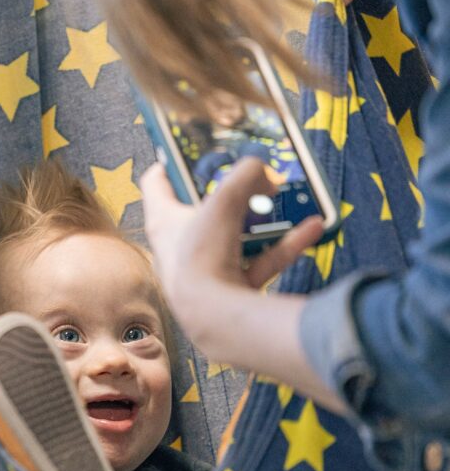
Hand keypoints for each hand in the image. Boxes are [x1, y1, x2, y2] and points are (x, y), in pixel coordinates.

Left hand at [140, 158, 324, 355]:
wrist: (214, 321)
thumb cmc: (202, 259)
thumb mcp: (223, 202)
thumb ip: (245, 175)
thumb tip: (261, 168)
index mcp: (163, 221)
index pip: (157, 182)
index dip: (171, 161)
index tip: (191, 149)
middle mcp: (180, 245)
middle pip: (204, 208)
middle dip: (232, 193)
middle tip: (251, 177)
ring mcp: (207, 269)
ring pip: (238, 236)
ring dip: (265, 220)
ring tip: (286, 200)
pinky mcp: (232, 290)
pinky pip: (262, 261)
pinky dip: (286, 245)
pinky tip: (313, 228)